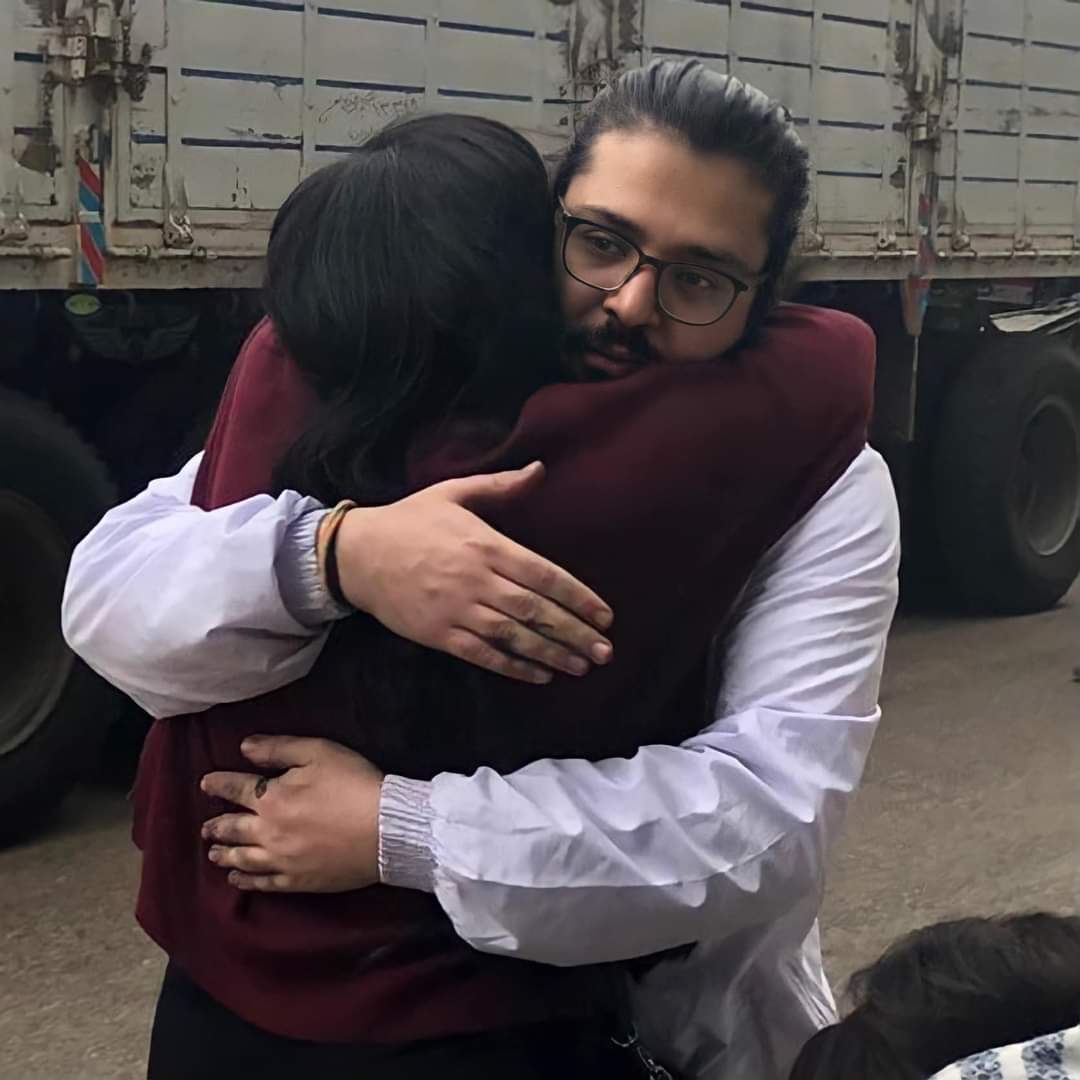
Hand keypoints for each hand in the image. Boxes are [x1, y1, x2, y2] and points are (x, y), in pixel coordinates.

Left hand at [200, 735, 382, 892]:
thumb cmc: (354, 784)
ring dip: (224, 855)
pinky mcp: (298, 880)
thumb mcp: (319, 752)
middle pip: (232, 829)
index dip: (218, 784)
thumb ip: (279, 748)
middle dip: (216, 826)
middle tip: (205, 828)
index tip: (205, 784)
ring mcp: (281, 860)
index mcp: (271, 798)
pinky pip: (264, 883)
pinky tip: (238, 880)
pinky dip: (246, 882)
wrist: (384, 829)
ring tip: (213, 854)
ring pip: (242, 859)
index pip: (235, 788)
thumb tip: (244, 748)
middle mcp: (268, 831)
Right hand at [332, 462, 614, 684]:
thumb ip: (501, 486)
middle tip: (604, 651)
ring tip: (581, 666)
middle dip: (575, 632)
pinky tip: (540, 674)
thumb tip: (540, 468)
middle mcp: (476, 579)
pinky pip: (483, 654)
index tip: (605, 616)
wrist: (356, 553)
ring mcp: (456, 609)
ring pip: (514, 636)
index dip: (579, 598)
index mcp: (486, 544)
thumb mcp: (454, 492)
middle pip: (536, 610)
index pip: (545, 575)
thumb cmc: (410, 520)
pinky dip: (514, 666)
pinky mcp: (438, 634)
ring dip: (552, 653)